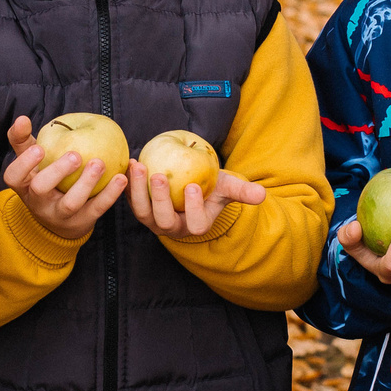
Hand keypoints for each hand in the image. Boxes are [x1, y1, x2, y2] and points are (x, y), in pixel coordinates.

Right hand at [1, 116, 125, 240]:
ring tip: (99, 163)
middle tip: (75, 155)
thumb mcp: (32, 163)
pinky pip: (97, 209)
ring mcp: (60, 215)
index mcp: (24, 186)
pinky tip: (121, 177)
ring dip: (86, 183)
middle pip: (41, 189)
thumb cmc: (44, 180)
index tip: (39, 148)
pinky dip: (110, 194)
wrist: (59, 222)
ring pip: (70, 203)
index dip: (24, 163)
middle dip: (57, 171)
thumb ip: (23, 140)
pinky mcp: (82, 222)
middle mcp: (38, 203)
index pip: (13, 176)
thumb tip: (22, 118)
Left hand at [128, 168, 264, 238]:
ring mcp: (153, 219)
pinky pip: (130, 198)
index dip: (194, 208)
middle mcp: (173, 227)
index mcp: (196, 224)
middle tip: (158, 176)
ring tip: (138, 166)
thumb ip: (242, 191)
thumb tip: (262, 195)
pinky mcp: (140, 208)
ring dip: (138, 190)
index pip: (195, 223)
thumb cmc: (212, 187)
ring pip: (142, 211)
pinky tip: (129, 162)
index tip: (194, 187)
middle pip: (163, 221)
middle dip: (160, 200)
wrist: (190, 185)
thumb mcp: (227, 187)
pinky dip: (128, 183)